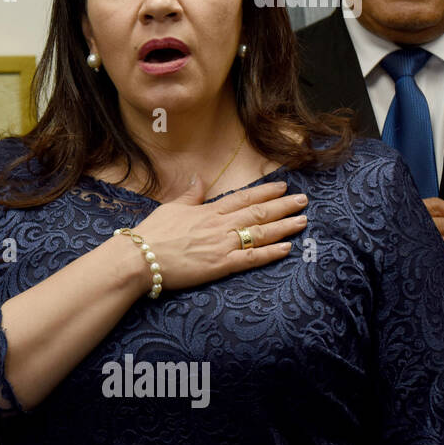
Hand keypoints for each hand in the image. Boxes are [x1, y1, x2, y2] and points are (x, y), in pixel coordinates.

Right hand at [125, 177, 307, 291]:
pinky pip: (251, 259)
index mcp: (208, 211)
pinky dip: (271, 253)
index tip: (283, 186)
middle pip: (258, 213)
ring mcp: (221, 245)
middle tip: (303, 201)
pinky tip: (287, 248)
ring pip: (260, 233)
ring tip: (302, 221)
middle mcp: (219, 225)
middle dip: (283, 206)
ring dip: (284, 226)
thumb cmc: (152, 233)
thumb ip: (190, 194)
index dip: (265, 192)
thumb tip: (200, 178)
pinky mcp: (220, 266)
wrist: (140, 258)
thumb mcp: (171, 207)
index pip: (243, 198)